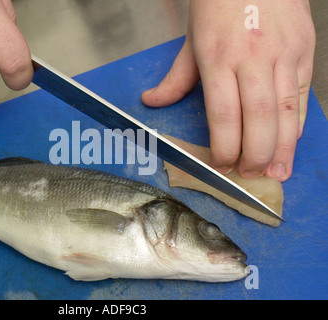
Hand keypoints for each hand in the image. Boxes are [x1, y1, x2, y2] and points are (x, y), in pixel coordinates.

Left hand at [142, 0, 314, 181]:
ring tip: (275, 173)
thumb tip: (153, 101)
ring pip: (287, 112)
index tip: (221, 164)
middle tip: (248, 175)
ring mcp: (282, 54)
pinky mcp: (303, 51)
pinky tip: (290, 143)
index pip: (223, 113)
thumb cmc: (218, 4)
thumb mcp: (191, 40)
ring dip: (282, 148)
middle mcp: (253, 58)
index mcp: (219, 57)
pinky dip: (298, 124)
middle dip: (255, 154)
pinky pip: (301, 96)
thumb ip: (176, 78)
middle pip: (259, 118)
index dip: (224, 145)